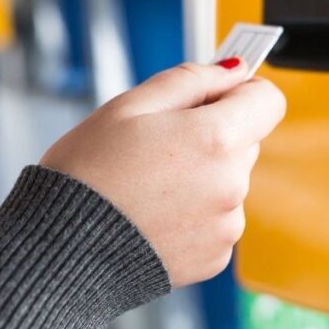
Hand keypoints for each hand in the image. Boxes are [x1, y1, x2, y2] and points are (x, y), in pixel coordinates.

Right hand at [40, 61, 285, 286]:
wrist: (60, 249)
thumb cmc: (86, 175)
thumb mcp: (128, 106)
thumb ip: (190, 80)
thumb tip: (232, 70)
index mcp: (216, 139)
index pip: (268, 100)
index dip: (241, 92)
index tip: (214, 96)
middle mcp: (232, 185)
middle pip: (244, 142)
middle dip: (210, 136)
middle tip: (156, 146)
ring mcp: (226, 226)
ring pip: (228, 183)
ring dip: (200, 177)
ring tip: (146, 186)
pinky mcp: (214, 258)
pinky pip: (215, 220)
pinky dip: (191, 214)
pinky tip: (152, 215)